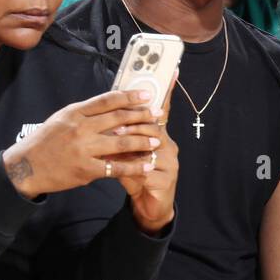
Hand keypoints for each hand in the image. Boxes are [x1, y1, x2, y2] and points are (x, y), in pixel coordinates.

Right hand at [1, 88, 164, 198]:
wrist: (24, 167)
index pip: (107, 100)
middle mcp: (80, 128)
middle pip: (118, 118)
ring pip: (121, 142)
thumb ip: (85, 113)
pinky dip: (134, 167)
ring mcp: (83, 149)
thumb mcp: (62, 119)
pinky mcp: (85, 170)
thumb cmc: (45, 141)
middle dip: (142, 116)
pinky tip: (146, 166)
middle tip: (158, 115)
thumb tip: (113, 105)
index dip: (130, 96)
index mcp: (75, 112)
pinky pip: (115, 168)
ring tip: (156, 140)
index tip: (147, 93)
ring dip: (142, 140)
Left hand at [111, 73, 178, 233]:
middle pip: (154, 126)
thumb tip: (107, 119)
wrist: (150, 207)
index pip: (161, 110)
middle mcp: (168, 144)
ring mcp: (170, 162)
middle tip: (115, 124)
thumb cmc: (136, 176)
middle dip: (134, 122)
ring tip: (114, 146)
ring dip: (132, 145)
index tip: (171, 71)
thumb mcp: (126, 155)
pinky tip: (121, 174)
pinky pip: (148, 172)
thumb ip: (120, 138)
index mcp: (159, 135)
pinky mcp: (166, 180)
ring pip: (152, 147)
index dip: (165, 92)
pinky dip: (132, 171)